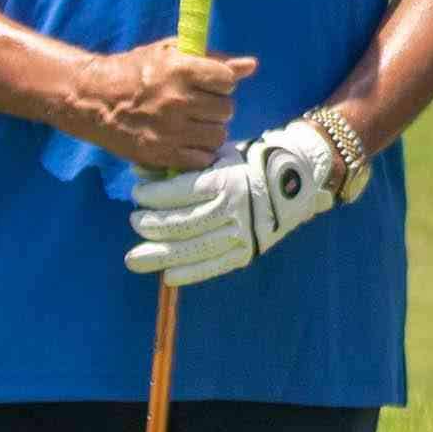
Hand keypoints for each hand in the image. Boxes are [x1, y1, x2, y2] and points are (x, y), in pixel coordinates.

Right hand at [76, 31, 253, 174]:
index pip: (227, 80)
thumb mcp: (170, 53)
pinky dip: (199, 151)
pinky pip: (202, 158)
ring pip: (218, 135)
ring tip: (193, 122)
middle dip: (215, 105)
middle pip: (226, 109)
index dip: (220, 81)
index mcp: (180, 70)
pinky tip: (186, 140)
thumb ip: (212, 59)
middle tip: (197, 104)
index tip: (207, 82)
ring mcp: (170, 130)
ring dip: (210, 129)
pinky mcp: (162, 154)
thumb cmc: (135, 71)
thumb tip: (251, 66)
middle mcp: (178, 101)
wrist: (93, 100)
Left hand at [127, 109, 373, 285]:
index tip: (137, 195)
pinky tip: (167, 277)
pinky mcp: (249, 251)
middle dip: (152, 225)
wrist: (298, 177)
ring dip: (161, 254)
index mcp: (226, 179)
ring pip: (195, 248)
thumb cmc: (249, 162)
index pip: (181, 191)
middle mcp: (234, 208)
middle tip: (134, 223)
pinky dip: (191, 273)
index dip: (154, 196)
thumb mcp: (217, 154)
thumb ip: (180, 164)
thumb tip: (140, 169)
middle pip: (183, 222)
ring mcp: (242, 232)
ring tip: (134, 258)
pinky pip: (215, 266)